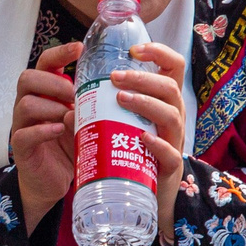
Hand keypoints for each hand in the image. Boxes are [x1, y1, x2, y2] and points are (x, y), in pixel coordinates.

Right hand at [13, 42, 82, 231]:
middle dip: (53, 83)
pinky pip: (24, 134)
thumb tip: (117, 88)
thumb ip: (92, 105)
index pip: (45, 63)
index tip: (79, 48)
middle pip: (27, 78)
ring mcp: (22, 125)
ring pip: (25, 104)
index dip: (59, 53)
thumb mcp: (84, 122)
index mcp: (44, 92)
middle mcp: (29, 104)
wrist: (53, 182)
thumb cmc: (70, 146)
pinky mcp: (21, 148)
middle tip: (75, 94)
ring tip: (71, 117)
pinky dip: (43, 130)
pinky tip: (59, 130)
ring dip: (51, 107)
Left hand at [111, 42, 188, 245]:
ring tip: (120, 98)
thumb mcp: (123, 124)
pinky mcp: (170, 168)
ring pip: (171, 115)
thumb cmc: (131, 153)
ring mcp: (174, 142)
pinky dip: (156, 143)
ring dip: (145, 103)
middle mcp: (174, 118)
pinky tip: (140, 137)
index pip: (174, 67)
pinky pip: (170, 153)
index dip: (159, 53)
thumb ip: (106, 107)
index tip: (134, 49)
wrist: (143, 196)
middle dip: (142, 78)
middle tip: (115, 77)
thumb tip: (70, 97)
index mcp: (164, 102)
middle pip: (170, 88)